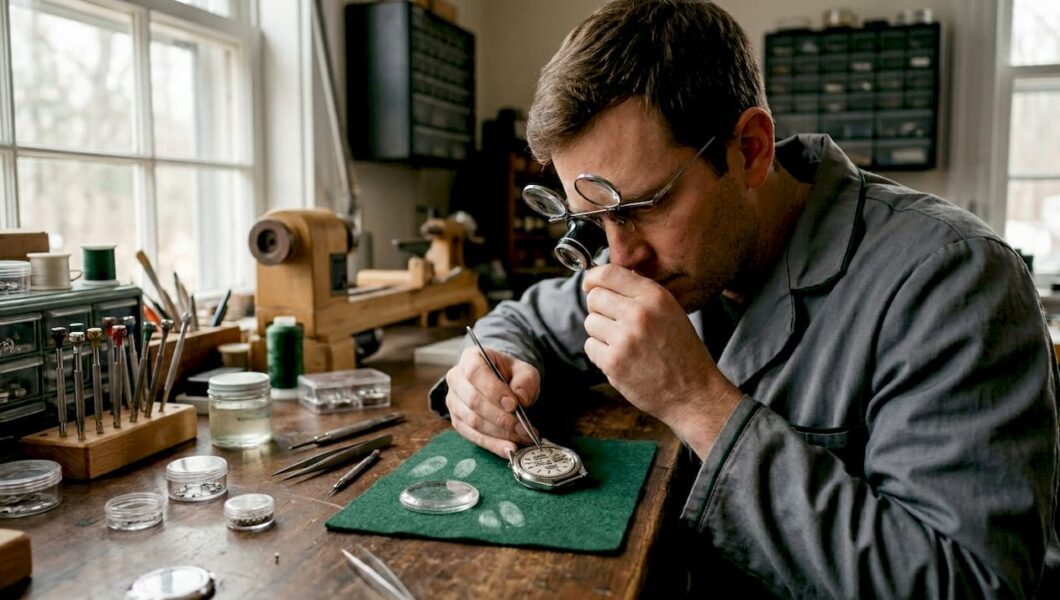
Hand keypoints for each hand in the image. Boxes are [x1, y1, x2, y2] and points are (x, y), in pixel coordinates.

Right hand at [445, 346, 539, 457]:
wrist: (503, 386)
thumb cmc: (512, 375)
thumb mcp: (525, 372)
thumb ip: (525, 382)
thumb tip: (520, 400)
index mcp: (471, 358)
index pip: (475, 372)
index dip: (493, 390)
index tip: (513, 404)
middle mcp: (456, 378)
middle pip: (473, 400)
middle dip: (500, 417)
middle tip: (522, 427)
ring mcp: (454, 401)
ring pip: (473, 421)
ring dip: (499, 433)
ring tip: (520, 437)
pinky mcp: (457, 421)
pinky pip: (472, 436)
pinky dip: (492, 444)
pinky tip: (508, 448)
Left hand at [582, 264, 741, 456]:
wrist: (693, 392)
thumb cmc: (681, 351)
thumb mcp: (670, 311)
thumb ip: (640, 295)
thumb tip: (602, 281)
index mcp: (655, 296)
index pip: (608, 273)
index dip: (593, 278)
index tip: (590, 285)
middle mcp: (639, 313)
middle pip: (594, 298)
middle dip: (599, 309)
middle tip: (615, 323)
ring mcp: (625, 338)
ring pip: (590, 323)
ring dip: (601, 333)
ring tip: (624, 344)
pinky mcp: (614, 362)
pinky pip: (590, 347)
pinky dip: (601, 354)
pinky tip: (622, 360)